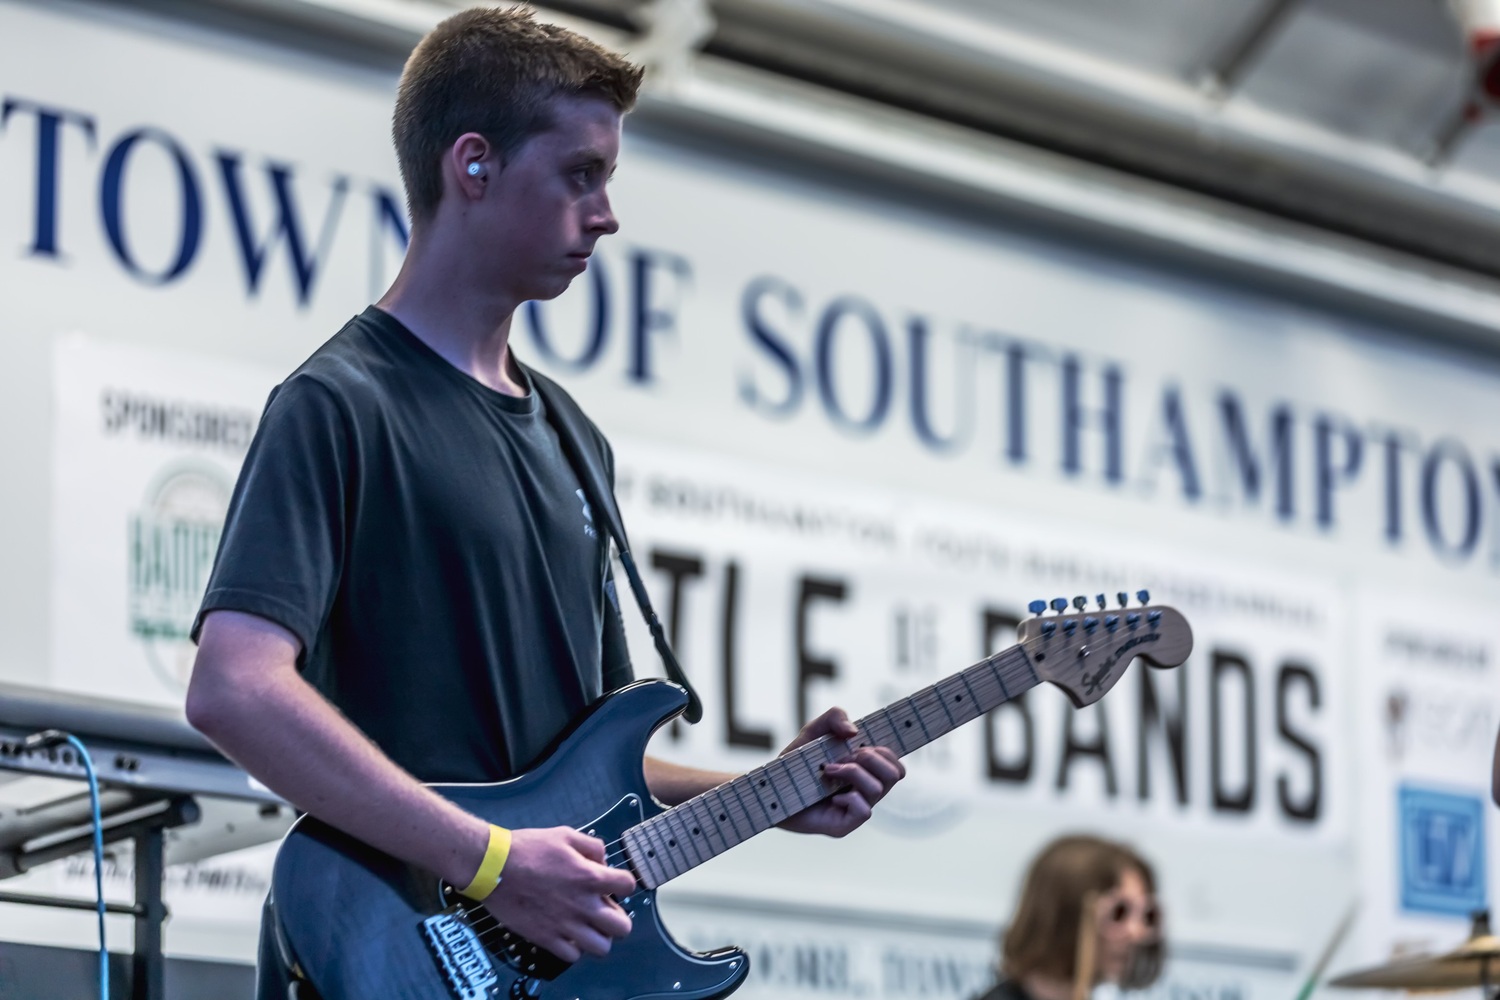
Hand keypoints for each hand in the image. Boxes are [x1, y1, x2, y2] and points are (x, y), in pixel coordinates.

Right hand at [482, 826, 637, 962]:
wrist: (493, 866)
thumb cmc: (528, 848)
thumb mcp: (564, 834)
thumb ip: (591, 846)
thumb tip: (603, 862)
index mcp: (589, 877)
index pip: (629, 885)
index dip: (624, 883)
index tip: (612, 883)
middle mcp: (583, 905)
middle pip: (622, 927)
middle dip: (618, 919)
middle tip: (603, 910)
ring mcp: (565, 925)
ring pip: (601, 948)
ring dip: (598, 937)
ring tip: (587, 926)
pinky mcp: (546, 939)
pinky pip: (572, 956)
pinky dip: (573, 947)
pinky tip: (566, 934)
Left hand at [776, 707, 904, 837]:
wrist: (772, 789)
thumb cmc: (797, 763)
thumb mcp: (813, 731)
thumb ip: (834, 717)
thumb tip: (853, 732)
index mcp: (866, 771)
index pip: (895, 764)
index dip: (889, 752)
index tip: (863, 744)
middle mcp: (865, 790)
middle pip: (896, 773)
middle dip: (871, 758)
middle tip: (846, 756)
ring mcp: (856, 809)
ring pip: (878, 788)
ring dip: (853, 772)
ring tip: (828, 770)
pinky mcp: (844, 826)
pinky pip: (864, 811)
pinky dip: (849, 797)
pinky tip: (830, 796)